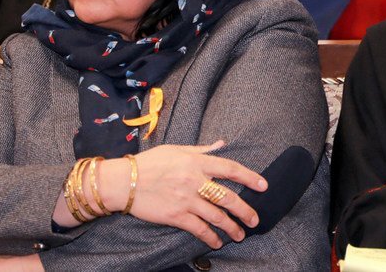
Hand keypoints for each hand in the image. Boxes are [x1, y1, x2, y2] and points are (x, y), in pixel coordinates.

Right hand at [52, 140, 266, 248]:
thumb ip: (202, 149)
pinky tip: (217, 242)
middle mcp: (194, 180)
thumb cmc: (148, 163)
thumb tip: (223, 143)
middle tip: (255, 219)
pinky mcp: (175, 215)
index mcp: (196, 161)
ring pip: (216, 216)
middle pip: (228, 197)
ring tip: (240, 235)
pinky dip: (210, 237)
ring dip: (231, 227)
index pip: (231, 168)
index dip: (250, 177)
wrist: (121, 181)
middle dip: (245, 210)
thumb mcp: (176, 149)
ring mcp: (186, 199)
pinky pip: (198, 228)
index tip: (264, 186)